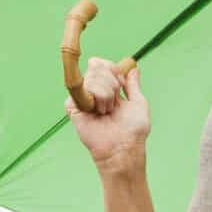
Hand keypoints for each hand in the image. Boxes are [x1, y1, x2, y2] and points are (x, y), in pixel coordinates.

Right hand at [66, 56, 149, 174]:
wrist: (123, 147)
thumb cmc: (133, 129)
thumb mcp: (138, 102)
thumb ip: (133, 84)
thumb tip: (133, 68)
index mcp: (109, 89)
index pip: (103, 64)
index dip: (112, 68)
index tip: (121, 82)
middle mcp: (94, 92)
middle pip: (95, 66)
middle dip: (110, 82)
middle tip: (114, 103)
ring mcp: (83, 99)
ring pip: (90, 78)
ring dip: (105, 94)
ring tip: (107, 111)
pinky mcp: (73, 108)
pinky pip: (77, 90)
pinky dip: (92, 99)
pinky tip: (97, 111)